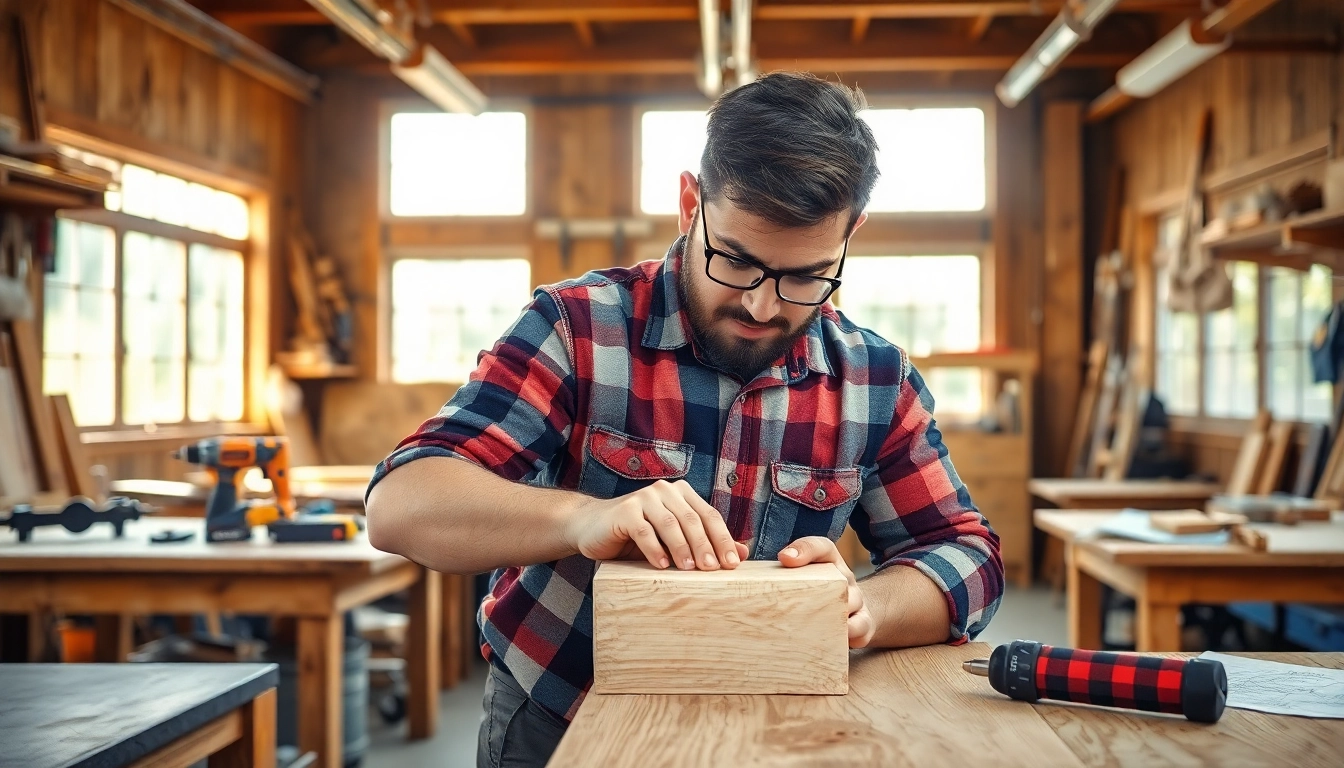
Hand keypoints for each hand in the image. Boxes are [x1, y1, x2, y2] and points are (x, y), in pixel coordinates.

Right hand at [565, 480, 746, 570]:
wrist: (593, 527)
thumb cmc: (638, 537)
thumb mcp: (674, 542)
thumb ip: (705, 544)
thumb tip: (743, 554)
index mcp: (682, 494)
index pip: (709, 516)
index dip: (723, 539)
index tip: (732, 564)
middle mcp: (665, 490)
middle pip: (692, 519)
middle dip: (705, 546)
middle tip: (713, 570)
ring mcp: (643, 497)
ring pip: (670, 524)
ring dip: (682, 548)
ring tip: (690, 570)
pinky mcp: (624, 510)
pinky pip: (643, 530)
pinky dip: (655, 549)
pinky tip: (662, 566)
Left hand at [778, 536, 874, 648]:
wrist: (849, 611)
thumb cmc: (814, 592)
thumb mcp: (797, 578)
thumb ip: (774, 572)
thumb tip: (736, 572)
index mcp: (828, 562)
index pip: (821, 547)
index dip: (804, 550)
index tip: (783, 558)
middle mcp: (845, 579)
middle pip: (841, 578)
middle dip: (825, 587)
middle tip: (800, 599)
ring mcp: (857, 602)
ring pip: (854, 602)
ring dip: (836, 613)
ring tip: (817, 625)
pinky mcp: (864, 624)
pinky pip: (862, 629)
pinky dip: (852, 635)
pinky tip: (836, 642)